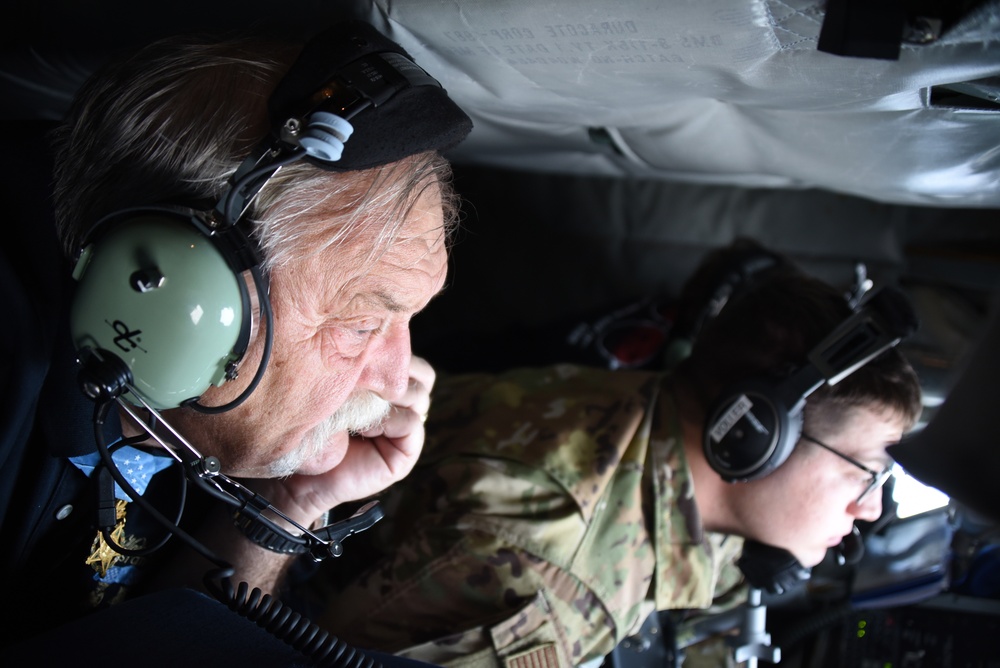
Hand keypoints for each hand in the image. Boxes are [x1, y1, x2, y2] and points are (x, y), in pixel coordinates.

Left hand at [324, 354, 434, 503]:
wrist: (301, 477)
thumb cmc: (312, 428)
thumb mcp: (336, 391)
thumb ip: (360, 373)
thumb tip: (370, 348)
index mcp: (389, 388)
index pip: (409, 357)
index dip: (393, 350)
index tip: (363, 352)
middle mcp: (403, 406)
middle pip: (423, 374)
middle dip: (398, 368)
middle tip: (367, 374)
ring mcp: (407, 430)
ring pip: (420, 395)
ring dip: (390, 393)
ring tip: (359, 402)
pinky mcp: (406, 453)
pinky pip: (411, 423)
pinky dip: (387, 419)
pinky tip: (361, 426)